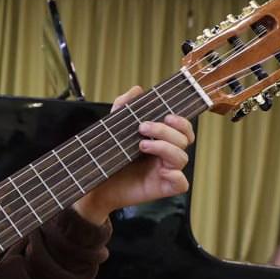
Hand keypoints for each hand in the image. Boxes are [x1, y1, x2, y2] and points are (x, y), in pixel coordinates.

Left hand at [72, 85, 194, 223]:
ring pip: (182, 158)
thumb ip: (124, 108)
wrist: (95, 185)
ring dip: (165, 147)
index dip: (181, 122)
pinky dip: (175, 176)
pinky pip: (181, 183)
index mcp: (161, 140)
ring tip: (142, 145)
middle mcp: (166, 155)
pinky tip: (160, 171)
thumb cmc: (108, 159)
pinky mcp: (163, 188)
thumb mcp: (114, 129)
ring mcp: (166, 172)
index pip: (183, 129)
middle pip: (184, 140)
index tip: (166, 116)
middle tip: (143, 127)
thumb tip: (137, 90)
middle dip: (166, 131)